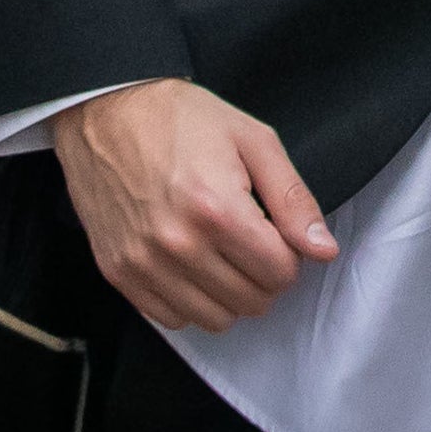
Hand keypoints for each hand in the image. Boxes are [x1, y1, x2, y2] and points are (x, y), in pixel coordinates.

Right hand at [54, 78, 336, 331]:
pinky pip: (171, 318)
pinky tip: (193, 266)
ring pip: (214, 319)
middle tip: (254, 243)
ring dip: (231, 294)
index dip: (290, 255)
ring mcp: (144, 263)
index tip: (277, 233)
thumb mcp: (253, 140)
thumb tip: (324, 250)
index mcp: (217, 209)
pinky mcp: (119, 274)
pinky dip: (191, 301)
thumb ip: (293, 199)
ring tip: (224, 255)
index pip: (279, 272)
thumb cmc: (182, 119)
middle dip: (264, 276)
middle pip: (251, 301)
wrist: (107, 112)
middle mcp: (178, 244)